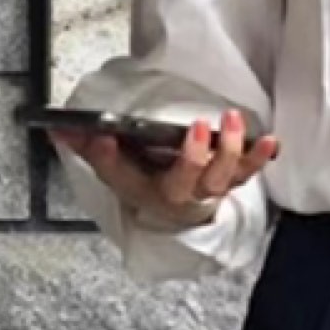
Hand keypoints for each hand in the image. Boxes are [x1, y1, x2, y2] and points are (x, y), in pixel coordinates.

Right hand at [55, 109, 277, 230]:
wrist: (176, 208)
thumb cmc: (146, 182)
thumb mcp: (116, 172)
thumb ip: (91, 151)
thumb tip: (59, 130)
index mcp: (154, 193)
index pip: (132, 178)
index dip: (116, 161)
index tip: (106, 139)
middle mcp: (187, 195)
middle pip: (193, 182)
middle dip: (194, 157)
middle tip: (195, 128)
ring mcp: (213, 187)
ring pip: (225, 176)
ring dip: (232, 151)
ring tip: (231, 121)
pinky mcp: (232, 177)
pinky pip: (249, 171)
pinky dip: (261, 157)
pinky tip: (271, 141)